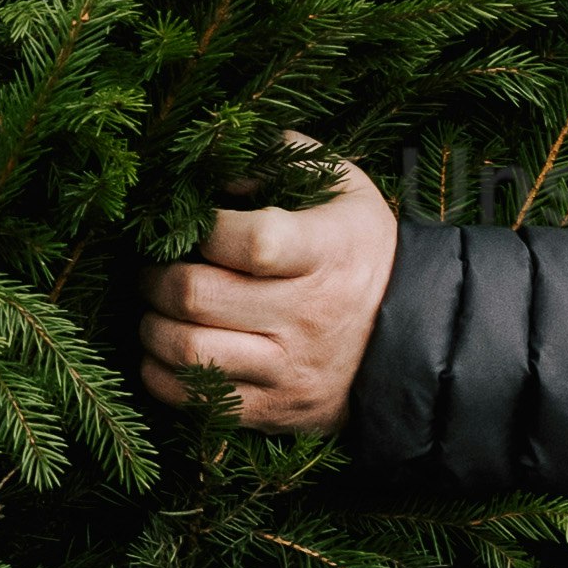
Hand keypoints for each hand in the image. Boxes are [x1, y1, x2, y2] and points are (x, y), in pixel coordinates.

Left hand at [140, 164, 399, 435]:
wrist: (416, 339)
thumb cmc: (362, 251)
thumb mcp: (344, 188)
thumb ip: (284, 158)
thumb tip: (221, 171)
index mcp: (326, 253)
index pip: (251, 242)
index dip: (207, 228)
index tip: (201, 224)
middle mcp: (307, 316)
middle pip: (198, 296)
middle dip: (157, 277)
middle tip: (154, 269)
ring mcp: (288, 370)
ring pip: (187, 351)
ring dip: (152, 326)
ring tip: (158, 309)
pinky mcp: (273, 410)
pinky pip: (193, 400)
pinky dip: (162, 374)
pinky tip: (167, 351)